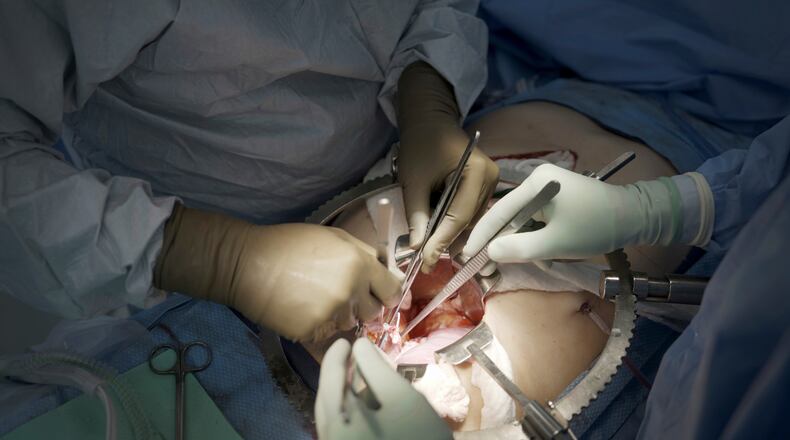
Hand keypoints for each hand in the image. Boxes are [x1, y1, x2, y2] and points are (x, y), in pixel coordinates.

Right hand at [155, 205, 400, 340]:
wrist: (246, 264)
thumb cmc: (289, 245)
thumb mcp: (333, 236)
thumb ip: (362, 253)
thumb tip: (384, 269)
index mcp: (358, 264)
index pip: (393, 289)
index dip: (388, 293)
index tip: (381, 295)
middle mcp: (350, 291)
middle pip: (374, 311)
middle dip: (362, 305)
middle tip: (340, 294)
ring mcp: (331, 314)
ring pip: (350, 324)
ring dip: (339, 315)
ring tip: (315, 299)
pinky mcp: (312, 331)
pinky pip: (327, 334)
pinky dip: (318, 325)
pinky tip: (301, 309)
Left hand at [316, 338, 451, 439]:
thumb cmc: (417, 438)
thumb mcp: (401, 397)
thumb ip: (376, 368)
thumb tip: (359, 347)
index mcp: (335, 424)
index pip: (330, 380)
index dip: (337, 356)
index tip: (347, 340)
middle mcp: (331, 437)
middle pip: (328, 399)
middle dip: (337, 374)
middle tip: (349, 355)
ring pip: (334, 415)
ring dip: (344, 393)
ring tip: (359, 376)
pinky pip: (343, 428)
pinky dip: (351, 411)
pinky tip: (368, 403)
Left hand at [397, 62, 498, 272]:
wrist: (430, 121)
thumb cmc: (420, 145)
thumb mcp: (413, 180)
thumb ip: (416, 214)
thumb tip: (417, 248)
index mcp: (476, 172)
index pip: (460, 216)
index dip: (443, 240)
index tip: (426, 261)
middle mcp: (491, 179)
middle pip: (470, 222)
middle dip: (448, 243)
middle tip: (428, 263)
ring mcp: (491, 183)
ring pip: (472, 221)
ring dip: (452, 237)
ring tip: (431, 253)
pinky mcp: (484, 187)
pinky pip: (471, 213)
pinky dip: (455, 226)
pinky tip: (440, 236)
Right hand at [463, 163, 692, 262]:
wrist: (635, 217)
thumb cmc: (595, 227)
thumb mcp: (555, 243)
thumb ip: (519, 248)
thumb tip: (491, 251)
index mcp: (535, 183)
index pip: (499, 211)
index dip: (482, 235)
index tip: (467, 254)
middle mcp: (538, 181)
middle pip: (509, 216)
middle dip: (500, 243)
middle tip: (486, 266)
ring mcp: (548, 190)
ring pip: (522, 221)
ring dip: (519, 244)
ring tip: (518, 264)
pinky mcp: (557, 200)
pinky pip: (536, 221)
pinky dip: (534, 239)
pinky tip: (540, 254)